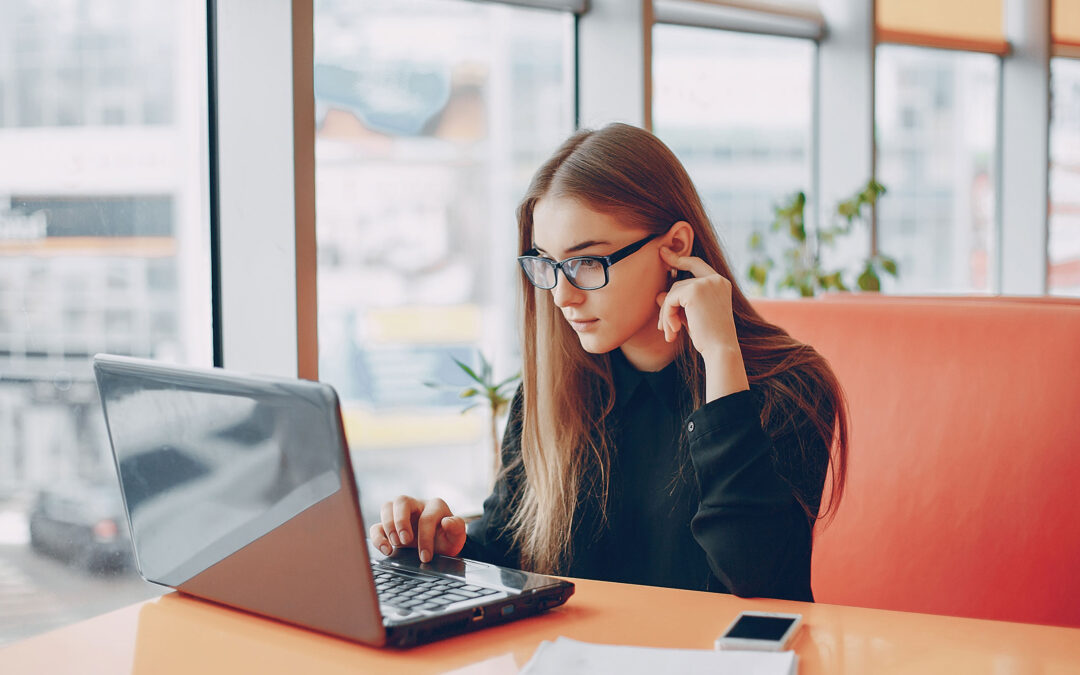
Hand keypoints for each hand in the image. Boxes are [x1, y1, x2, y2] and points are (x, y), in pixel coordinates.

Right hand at [369, 496, 466, 562]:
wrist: (439, 549)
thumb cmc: (447, 540)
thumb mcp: (456, 537)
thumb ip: (457, 528)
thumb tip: (447, 522)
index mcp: (434, 506)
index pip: (426, 517)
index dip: (425, 537)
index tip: (426, 557)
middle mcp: (416, 506)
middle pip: (401, 501)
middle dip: (401, 522)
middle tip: (405, 542)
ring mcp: (400, 515)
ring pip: (387, 507)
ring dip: (388, 526)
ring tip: (395, 544)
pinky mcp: (389, 527)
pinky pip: (377, 526)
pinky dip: (377, 537)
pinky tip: (386, 550)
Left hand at [656, 246, 748, 400]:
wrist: (721, 350)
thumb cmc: (709, 338)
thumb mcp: (691, 317)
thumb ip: (678, 304)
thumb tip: (659, 295)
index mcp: (720, 284)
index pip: (696, 265)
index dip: (679, 259)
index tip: (663, 252)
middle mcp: (715, 280)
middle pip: (679, 284)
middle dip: (668, 306)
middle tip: (663, 328)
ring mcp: (705, 283)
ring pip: (672, 292)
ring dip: (667, 315)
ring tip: (670, 333)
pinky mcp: (694, 291)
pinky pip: (670, 299)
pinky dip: (667, 316)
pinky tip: (674, 331)